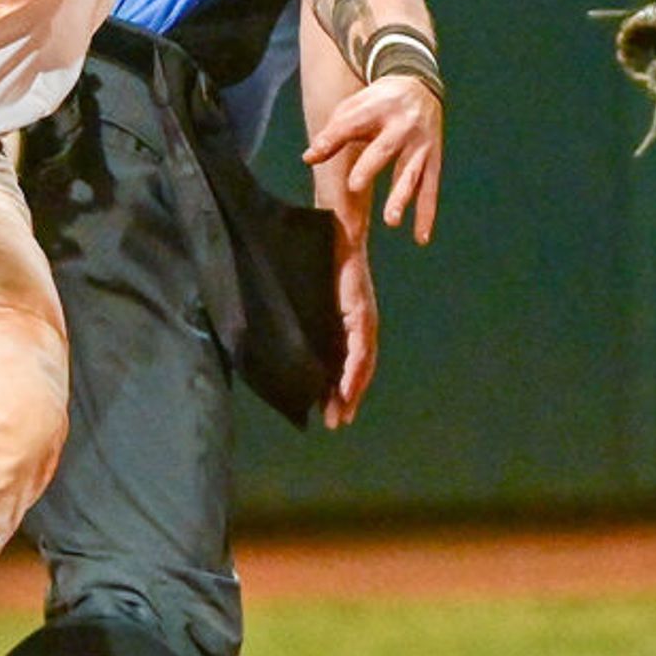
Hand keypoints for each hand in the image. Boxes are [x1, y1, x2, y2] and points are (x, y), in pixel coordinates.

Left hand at [307, 70, 442, 242]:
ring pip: (410, 173)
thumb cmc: (377, 103)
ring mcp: (421, 144)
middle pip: (384, 148)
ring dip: (401, 197)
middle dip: (369, 167)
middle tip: (354, 186)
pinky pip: (430, 188)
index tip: (313, 155)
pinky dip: (427, 214)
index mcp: (378, 108)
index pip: (351, 123)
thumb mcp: (353, 107)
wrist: (420, 86)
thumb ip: (333, 133)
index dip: (332, 138)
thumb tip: (308, 159)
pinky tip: (421, 237)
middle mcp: (402, 126)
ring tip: (390, 221)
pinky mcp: (433, 159)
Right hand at [322, 213, 379, 427]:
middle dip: (348, 398)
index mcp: (350, 321)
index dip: (343, 388)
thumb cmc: (320, 261)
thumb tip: (291, 342)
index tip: (334, 412)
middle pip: (359, 369)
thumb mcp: (312, 299)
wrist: (336, 231)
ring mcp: (363, 316)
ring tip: (339, 414)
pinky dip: (353, 370)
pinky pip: (359, 345)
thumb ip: (309, 320)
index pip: (350, 361)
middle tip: (336, 423)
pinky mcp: (359, 308)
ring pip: (361, 363)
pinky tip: (345, 387)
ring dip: (351, 391)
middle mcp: (361, 322)